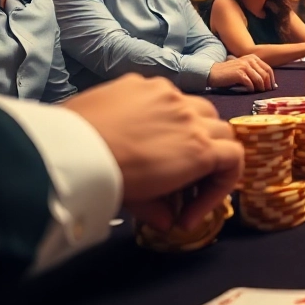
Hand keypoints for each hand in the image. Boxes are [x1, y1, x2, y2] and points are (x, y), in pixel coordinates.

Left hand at [62, 75, 242, 230]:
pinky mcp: (142, 83)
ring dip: (194, 126)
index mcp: (199, 150)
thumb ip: (160, 211)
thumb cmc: (109, 179)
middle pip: (222, 130)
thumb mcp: (140, 203)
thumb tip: (167, 221)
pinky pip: (165, 93)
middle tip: (187, 178)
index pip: (234, 159)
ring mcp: (168, 95)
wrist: (70, 148)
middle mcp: (191, 117)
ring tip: (169, 147)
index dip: (221, 187)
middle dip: (212, 153)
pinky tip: (138, 126)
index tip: (190, 211)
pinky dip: (163, 109)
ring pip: (198, 107)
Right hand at [207, 54, 274, 90]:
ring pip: (259, 79)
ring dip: (260, 88)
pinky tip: (249, 91)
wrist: (213, 73)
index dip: (272, 79)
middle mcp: (249, 60)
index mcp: (252, 57)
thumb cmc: (229, 73)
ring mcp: (244, 66)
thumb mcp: (244, 68)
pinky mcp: (239, 73)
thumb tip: (270, 84)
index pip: (268, 69)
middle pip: (265, 74)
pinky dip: (252, 89)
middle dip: (267, 85)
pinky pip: (250, 83)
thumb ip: (255, 72)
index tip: (271, 88)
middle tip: (266, 92)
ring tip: (258, 92)